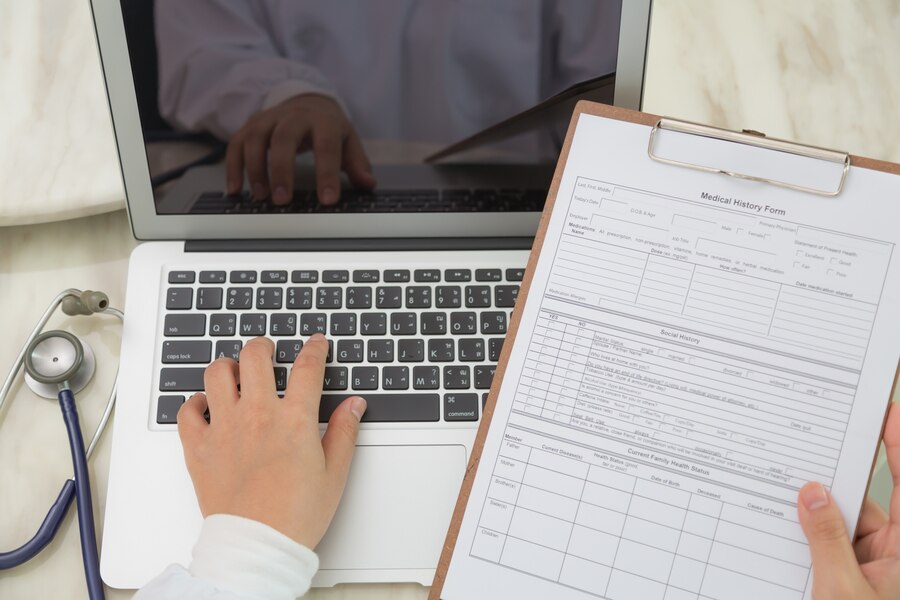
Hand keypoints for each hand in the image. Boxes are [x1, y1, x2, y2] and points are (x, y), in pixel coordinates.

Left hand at [176, 334, 366, 547]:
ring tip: (235, 372)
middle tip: (268, 351)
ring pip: (216, 373)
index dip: (315, 348)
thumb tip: (354, 405)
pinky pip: (187, 410)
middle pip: (256, 356)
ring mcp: (224, 428)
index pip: (307, 367)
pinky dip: (195, 403)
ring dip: (228, 367)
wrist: (256, 545)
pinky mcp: (199, 447)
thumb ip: (344, 432)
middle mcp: (257, 415)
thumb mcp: (334, 473)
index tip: (317, 343)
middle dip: (264, 346)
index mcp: (294, 420)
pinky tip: (206, 406)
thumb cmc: (295, 515)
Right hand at [225, 94, 375, 204]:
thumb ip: (357, 164)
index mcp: (324, 121)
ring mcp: (269, 119)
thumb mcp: (348, 141)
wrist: (307, 101)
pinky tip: (236, 190)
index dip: (327, 173)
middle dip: (282, 170)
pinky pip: (236, 144)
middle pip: (284, 138)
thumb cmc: (329, 128)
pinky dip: (233, 167)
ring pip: (256, 139)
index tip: (327, 200)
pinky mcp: (250, 125)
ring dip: (255, 169)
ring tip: (262, 197)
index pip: (327, 146)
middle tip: (283, 200)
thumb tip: (368, 184)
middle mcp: (294, 116)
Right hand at [798, 402, 899, 598]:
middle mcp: (894, 552)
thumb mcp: (842, 593)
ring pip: (840, 523)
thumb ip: (826, 540)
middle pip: (865, 500)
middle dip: (834, 479)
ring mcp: (873, 566)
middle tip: (805, 446)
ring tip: (779, 495)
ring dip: (812, 513)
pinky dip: (804, 535)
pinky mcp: (851, 578)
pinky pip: (827, 545)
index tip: (884, 408)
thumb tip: (811, 494)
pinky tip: (778, 525)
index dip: (898, 443)